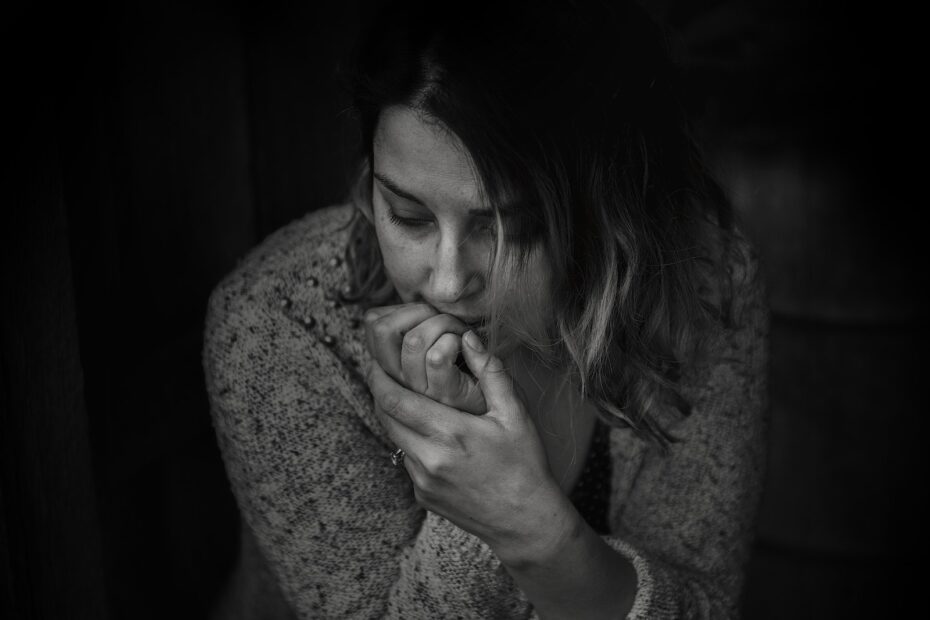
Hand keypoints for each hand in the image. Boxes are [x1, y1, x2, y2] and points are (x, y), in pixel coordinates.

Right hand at [364, 303, 485, 413]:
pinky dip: (456, 340)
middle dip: (418, 310)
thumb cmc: (468, 368)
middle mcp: (400, 379)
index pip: (372, 323)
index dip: (400, 308)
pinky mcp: (445, 394)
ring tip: (460, 331)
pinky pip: (437, 357)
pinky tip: (468, 344)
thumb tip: (398, 307)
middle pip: (382, 329)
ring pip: (414, 340)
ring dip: (443, 323)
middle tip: (443, 318)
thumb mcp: (431, 346)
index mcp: (392, 365)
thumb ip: (413, 328)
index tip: (427, 315)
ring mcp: (421, 390)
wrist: (498, 405)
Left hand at [365, 329, 566, 561]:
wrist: (525, 522)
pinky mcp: (422, 496)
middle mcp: (428, 459)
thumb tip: (468, 338)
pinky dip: (411, 441)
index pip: (395, 400)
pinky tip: (430, 433)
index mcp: (450, 433)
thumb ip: (491, 372)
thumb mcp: (515, 414)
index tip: (377, 360)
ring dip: (395, 417)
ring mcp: (422, 481)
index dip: (379, 377)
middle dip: (380, 391)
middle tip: (381, 370)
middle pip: (385, 417)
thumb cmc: (525, 464)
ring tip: (405, 397)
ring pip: (394, 438)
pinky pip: (407, 460)